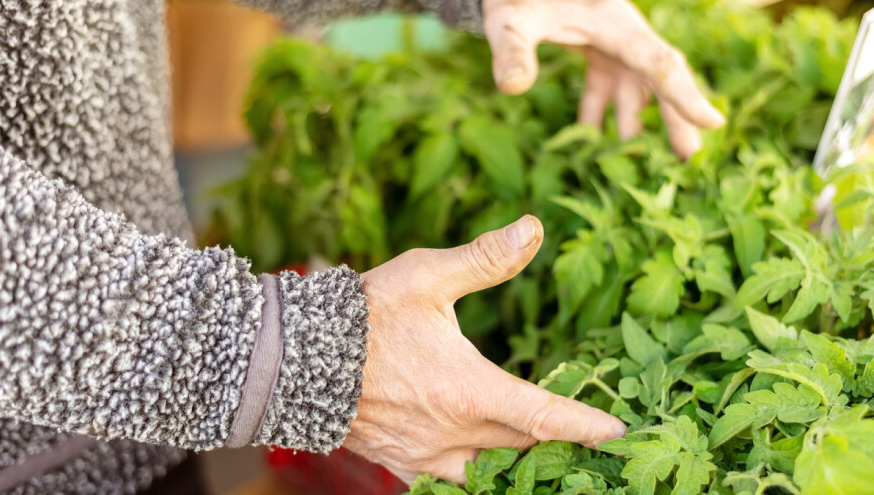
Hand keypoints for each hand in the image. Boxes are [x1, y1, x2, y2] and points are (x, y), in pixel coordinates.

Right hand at [345, 215, 626, 484]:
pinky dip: (480, 474)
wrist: (293, 358)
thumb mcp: (425, 276)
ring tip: (544, 454)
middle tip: (592, 443)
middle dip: (562, 449)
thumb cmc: (363, 316)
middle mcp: (453, 434)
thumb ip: (485, 258)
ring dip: (520, 465)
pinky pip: (453, 481)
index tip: (620, 433)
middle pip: (525, 451)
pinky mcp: (403, 464)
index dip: (587, 426)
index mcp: (468, 391)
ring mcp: (426, 456)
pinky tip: (487, 460)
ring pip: (492, 474)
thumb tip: (534, 228)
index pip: (545, 417)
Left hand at [483, 0, 724, 158]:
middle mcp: (623, 33)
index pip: (658, 62)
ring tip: (639, 165)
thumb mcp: (510, 20)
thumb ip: (512, 49)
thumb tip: (512, 87)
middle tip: (688, 161)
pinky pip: (608, 86)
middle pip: (658, 78)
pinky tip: (590, 144)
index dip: (684, 95)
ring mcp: (612, 42)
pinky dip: (602, 113)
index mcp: (615, 23)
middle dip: (674, 118)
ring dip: (636, 124)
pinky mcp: (596, 49)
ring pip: (636, 87)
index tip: (713, 122)